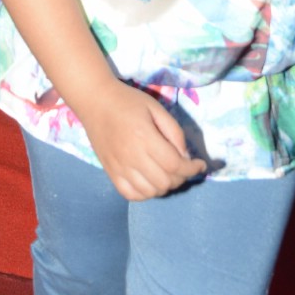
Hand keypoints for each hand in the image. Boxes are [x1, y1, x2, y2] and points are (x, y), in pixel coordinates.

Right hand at [82, 81, 206, 200]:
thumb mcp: (155, 108)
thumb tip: (185, 156)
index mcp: (144, 136)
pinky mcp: (110, 172)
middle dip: (180, 177)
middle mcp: (131, 155)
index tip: (200, 164)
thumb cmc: (127, 101)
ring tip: (166, 173)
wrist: (94, 99)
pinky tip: (150, 181)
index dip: (192, 168)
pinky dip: (145, 193)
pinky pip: (131, 195)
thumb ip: (174, 131)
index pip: (175, 165)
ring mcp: (119, 166)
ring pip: (150, 192)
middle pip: (165, 182)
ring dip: (164, 186)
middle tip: (182, 166)